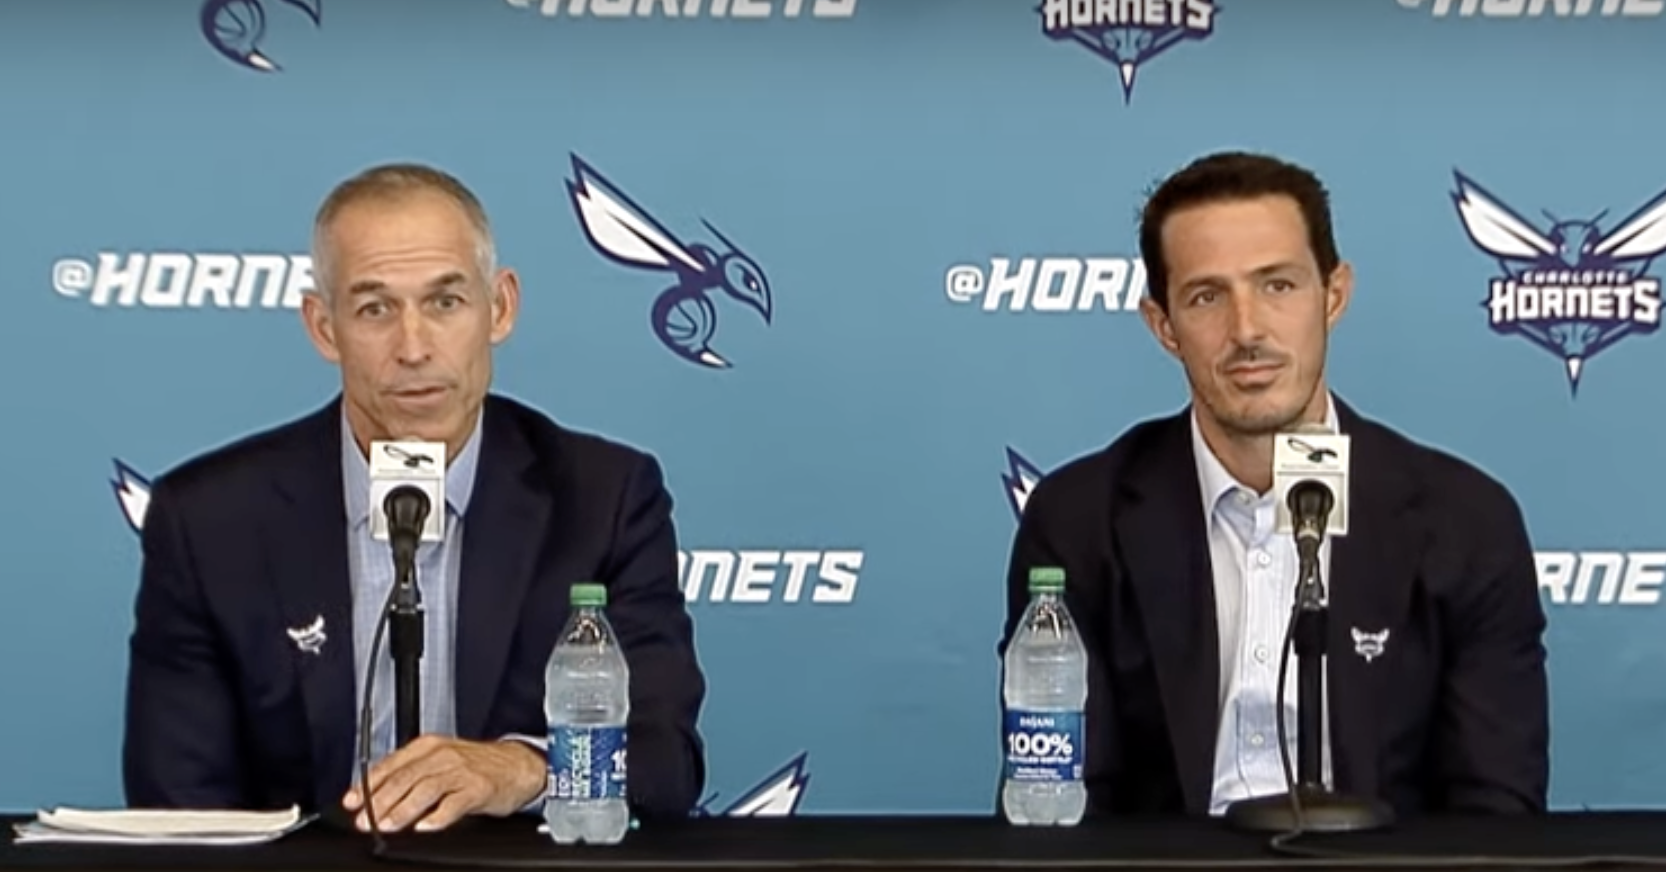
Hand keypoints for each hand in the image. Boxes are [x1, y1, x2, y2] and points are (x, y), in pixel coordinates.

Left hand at [342, 735, 545, 832]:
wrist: (518, 765)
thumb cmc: (476, 765)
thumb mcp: (440, 760)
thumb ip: (411, 773)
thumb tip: (376, 795)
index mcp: (428, 746)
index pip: (391, 765)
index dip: (368, 785)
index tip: (352, 802)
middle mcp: (443, 755)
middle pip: (404, 778)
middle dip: (379, 802)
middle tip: (365, 820)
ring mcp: (461, 771)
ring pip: (425, 790)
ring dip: (402, 810)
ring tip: (388, 825)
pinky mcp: (478, 788)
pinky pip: (454, 803)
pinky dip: (437, 816)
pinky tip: (425, 826)